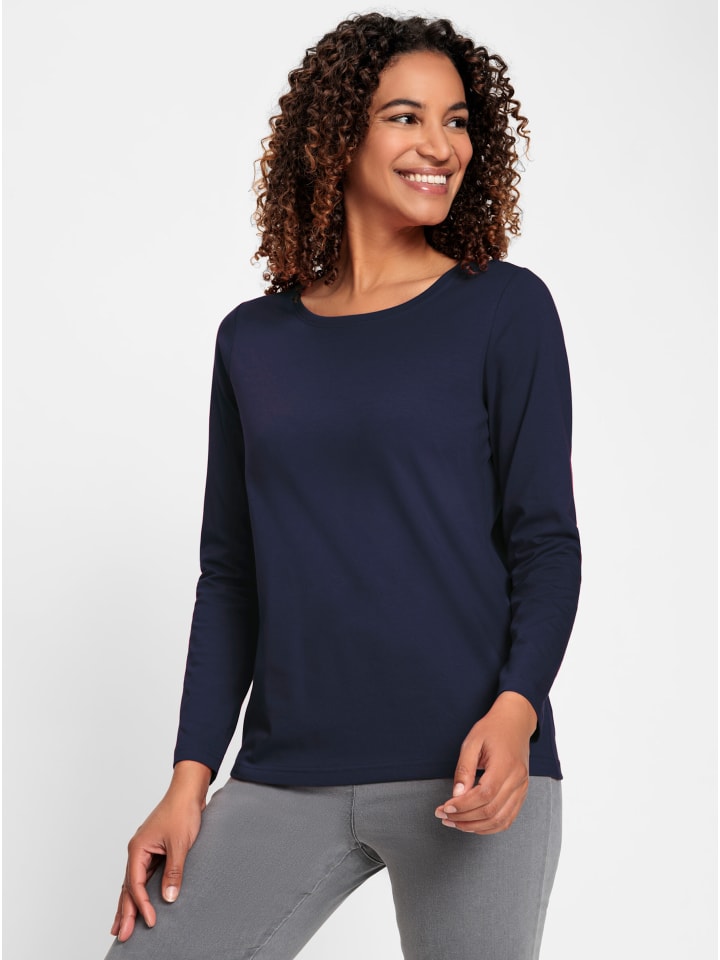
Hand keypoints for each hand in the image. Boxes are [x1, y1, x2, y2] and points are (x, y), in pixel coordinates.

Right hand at [110, 761, 210, 942]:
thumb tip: (168, 899)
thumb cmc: (182, 811)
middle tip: (121, 936)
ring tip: (120, 926)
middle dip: (125, 912)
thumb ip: (174, 871)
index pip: (135, 884)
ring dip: (129, 904)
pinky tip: (140, 902)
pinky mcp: (155, 851)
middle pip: (128, 887)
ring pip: (134, 883)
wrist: (189, 791)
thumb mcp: (180, 844)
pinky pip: (145, 876)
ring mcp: (145, 851)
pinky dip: (141, 891)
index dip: (141, 905)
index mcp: (138, 848)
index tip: (150, 922)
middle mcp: (137, 850)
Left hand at [434, 692, 535, 834]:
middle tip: (444, 817)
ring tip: (455, 823)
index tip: (445, 808)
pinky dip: (490, 827)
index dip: (463, 806)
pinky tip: (473, 824)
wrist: (515, 722)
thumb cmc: (492, 730)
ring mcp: (522, 788)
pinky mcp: (522, 793)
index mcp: (505, 765)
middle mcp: (517, 780)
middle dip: (464, 818)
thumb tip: (456, 794)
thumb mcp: (472, 742)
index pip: (484, 795)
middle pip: (491, 811)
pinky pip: (508, 818)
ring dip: (476, 826)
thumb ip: (464, 769)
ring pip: (500, 820)